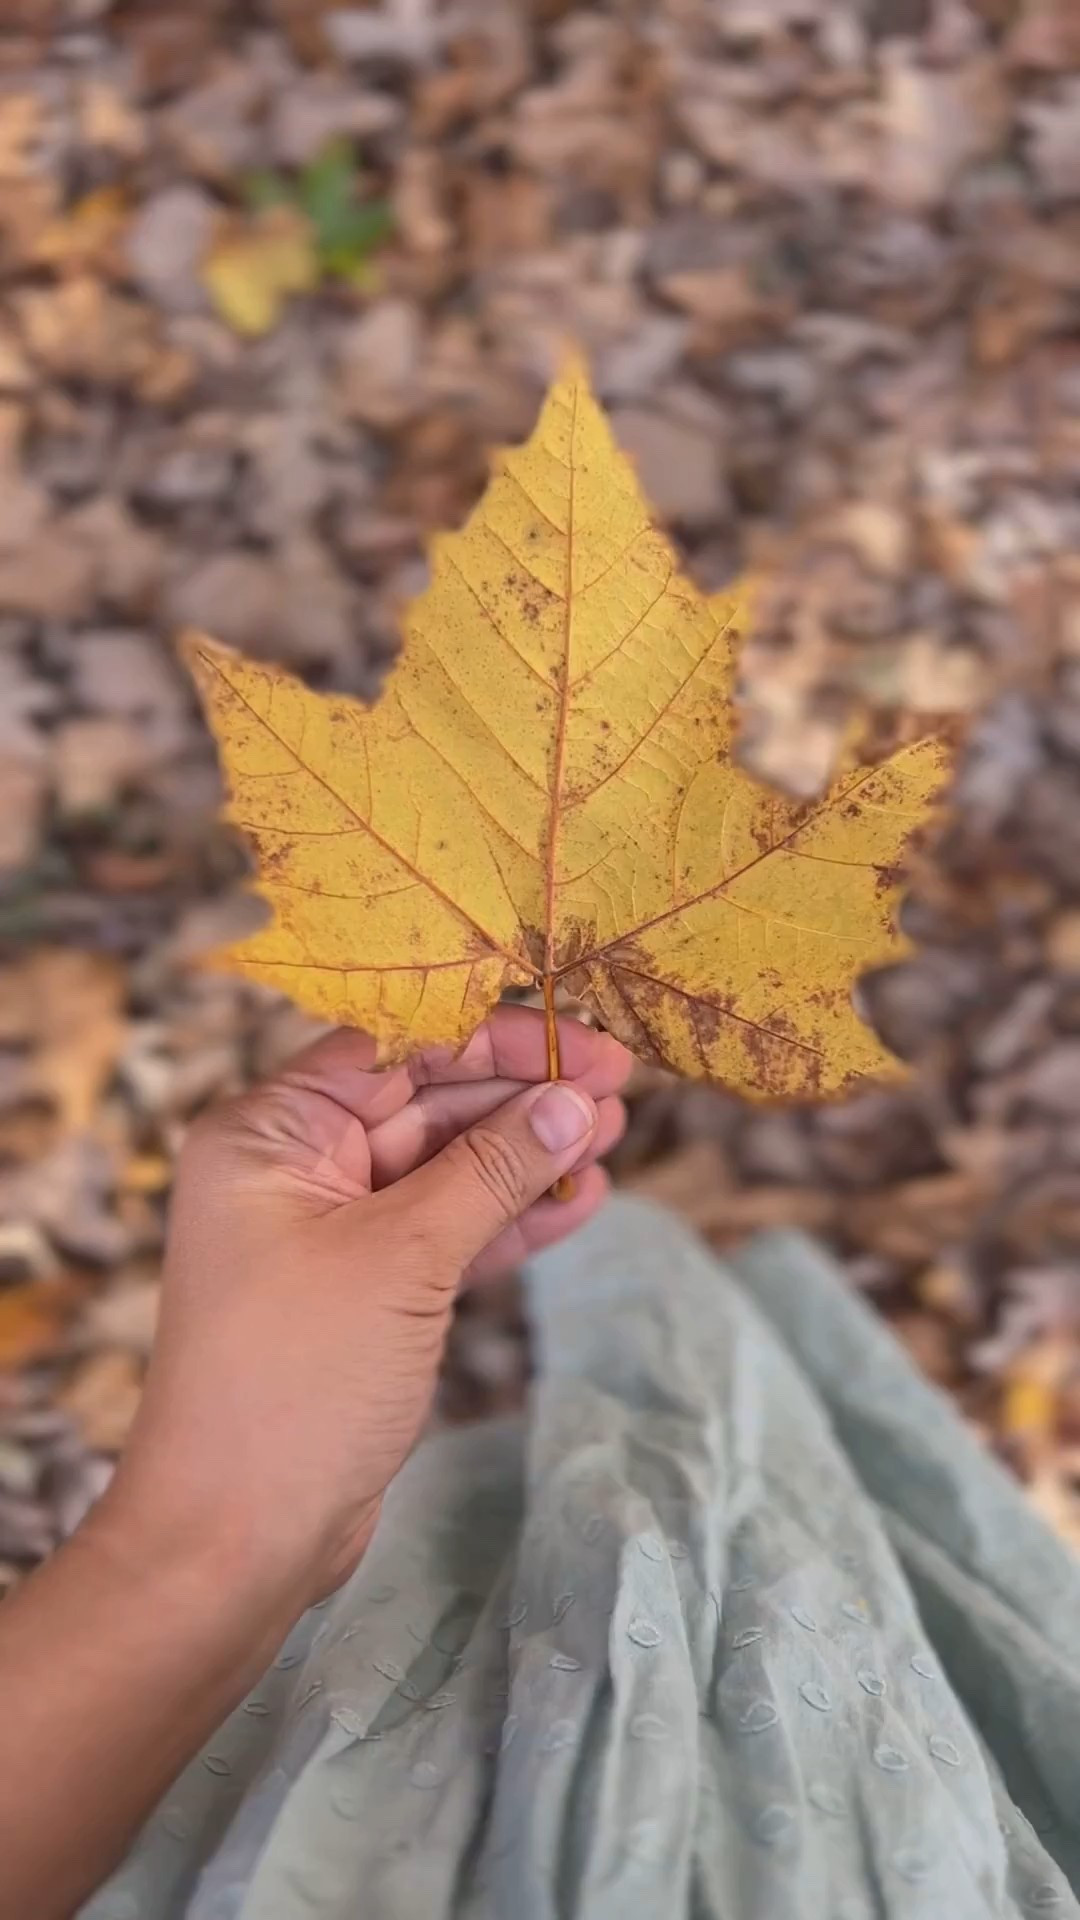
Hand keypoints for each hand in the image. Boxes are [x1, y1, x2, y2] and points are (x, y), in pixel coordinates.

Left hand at [101, 1007, 630, 1606]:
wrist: (238, 1538)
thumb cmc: (294, 1381)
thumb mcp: (401, 1257)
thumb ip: (491, 1170)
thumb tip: (573, 1100)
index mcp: (267, 1132)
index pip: (392, 1048)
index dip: (494, 1037)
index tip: (584, 1039)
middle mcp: (292, 1169)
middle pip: (424, 1100)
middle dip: (521, 1094)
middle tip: (620, 1085)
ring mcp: (330, 1234)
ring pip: (444, 1168)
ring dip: (527, 1153)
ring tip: (614, 1133)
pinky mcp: (366, 1294)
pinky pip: (446, 1233)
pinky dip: (509, 1219)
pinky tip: (579, 1197)